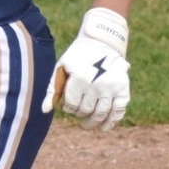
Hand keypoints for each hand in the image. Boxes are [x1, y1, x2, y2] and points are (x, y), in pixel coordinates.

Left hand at [41, 8, 132, 131]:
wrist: (101, 41)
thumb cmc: (77, 56)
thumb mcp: (62, 68)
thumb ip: (52, 88)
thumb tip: (45, 110)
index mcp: (79, 79)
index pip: (71, 104)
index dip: (68, 108)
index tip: (68, 106)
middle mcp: (96, 84)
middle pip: (86, 110)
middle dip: (80, 113)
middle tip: (78, 111)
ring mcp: (111, 87)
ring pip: (101, 113)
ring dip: (93, 122)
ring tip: (87, 125)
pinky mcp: (123, 88)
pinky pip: (119, 110)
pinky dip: (112, 121)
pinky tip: (105, 127)